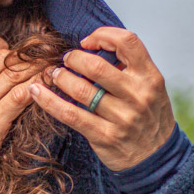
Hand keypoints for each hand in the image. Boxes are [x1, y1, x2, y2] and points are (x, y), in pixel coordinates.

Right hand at [0, 34, 45, 179]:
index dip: (0, 45)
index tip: (12, 56)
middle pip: (4, 58)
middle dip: (27, 57)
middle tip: (43, 60)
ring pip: (15, 75)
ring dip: (37, 71)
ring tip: (51, 71)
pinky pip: (19, 98)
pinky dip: (35, 89)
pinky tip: (45, 89)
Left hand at [29, 27, 175, 170]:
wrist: (157, 158)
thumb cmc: (148, 116)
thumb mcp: (151, 88)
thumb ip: (130, 68)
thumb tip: (93, 48)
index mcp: (150, 77)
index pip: (128, 41)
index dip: (103, 35)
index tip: (87, 42)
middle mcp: (138, 95)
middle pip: (97, 66)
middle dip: (73, 58)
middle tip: (65, 59)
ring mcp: (122, 117)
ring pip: (81, 89)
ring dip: (60, 77)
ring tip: (53, 74)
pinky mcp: (104, 136)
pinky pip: (70, 114)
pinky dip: (48, 101)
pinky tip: (36, 92)